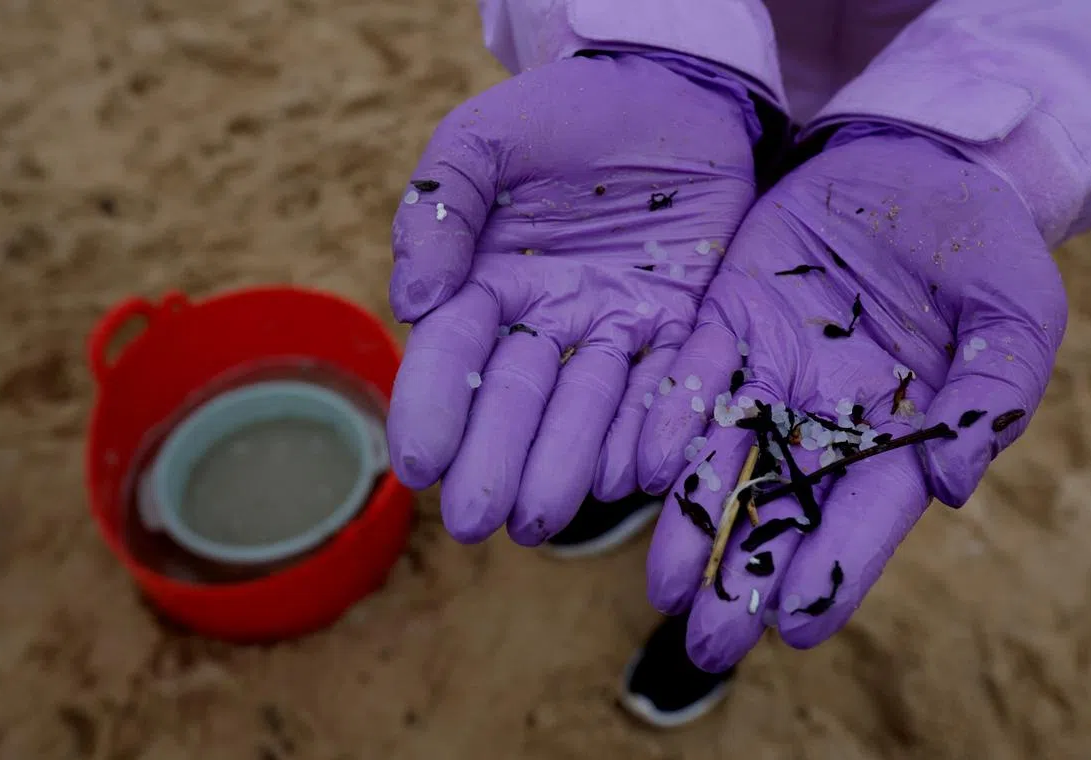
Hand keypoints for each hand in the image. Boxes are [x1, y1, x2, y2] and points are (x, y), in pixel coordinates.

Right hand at [386, 53, 759, 543]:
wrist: (672, 90)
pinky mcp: (680, 324)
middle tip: (478, 520)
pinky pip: (668, 383)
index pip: (452, 353)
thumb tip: (410, 303)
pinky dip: (652, 426)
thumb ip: (441, 208)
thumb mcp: (486, 139)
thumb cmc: (567, 111)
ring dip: (566, 463)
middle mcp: (547, 317)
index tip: (416, 465)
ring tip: (544, 517)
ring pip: (588, 406)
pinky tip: (630, 473)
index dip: (432, 406)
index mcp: (488, 278)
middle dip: (495, 458)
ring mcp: (615, 325)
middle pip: (517, 397)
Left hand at [637, 126, 1066, 670]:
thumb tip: (953, 487)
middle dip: (741, 575)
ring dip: (692, 521)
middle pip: (778, 507)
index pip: (861, 514)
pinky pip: (690, 375)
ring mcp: (769, 368)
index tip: (795, 627)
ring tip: (660, 587)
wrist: (920, 162)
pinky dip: (667, 422)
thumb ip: (992, 398)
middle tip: (704, 641)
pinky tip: (642, 470)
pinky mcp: (726, 318)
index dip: (830, 570)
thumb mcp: (1014, 313)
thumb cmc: (981, 244)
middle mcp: (822, 414)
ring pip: (721, 457)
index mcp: (896, 427)